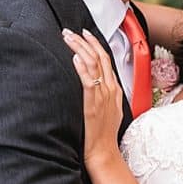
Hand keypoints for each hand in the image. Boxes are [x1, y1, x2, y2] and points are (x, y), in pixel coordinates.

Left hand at [63, 28, 123, 167]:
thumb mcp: (108, 110)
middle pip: (99, 57)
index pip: (105, 59)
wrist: (104, 152)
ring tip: (68, 38)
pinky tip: (75, 59)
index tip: (84, 34)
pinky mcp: (93, 104)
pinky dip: (82, 69)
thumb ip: (103, 95)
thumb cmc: (102, 134)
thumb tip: (93, 84)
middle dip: (84, 41)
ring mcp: (102, 96)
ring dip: (79, 48)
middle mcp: (109, 89)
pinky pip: (88, 82)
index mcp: (114, 89)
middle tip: (70, 31)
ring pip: (93, 64)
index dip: (94, 44)